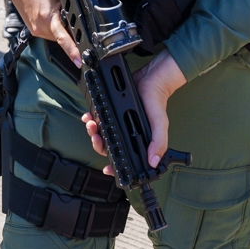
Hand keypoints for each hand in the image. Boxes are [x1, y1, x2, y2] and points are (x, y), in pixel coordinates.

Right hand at [0, 0, 79, 67]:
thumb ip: (69, 6)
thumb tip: (81, 18)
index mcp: (48, 17)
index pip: (63, 38)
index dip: (72, 51)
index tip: (79, 61)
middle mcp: (40, 27)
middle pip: (62, 39)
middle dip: (72, 35)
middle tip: (79, 25)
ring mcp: (35, 30)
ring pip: (56, 37)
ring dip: (63, 31)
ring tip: (61, 13)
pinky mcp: (33, 30)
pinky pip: (50, 34)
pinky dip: (55, 29)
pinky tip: (54, 17)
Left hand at [83, 50, 186, 170]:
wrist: (150, 79)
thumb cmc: (156, 103)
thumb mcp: (160, 124)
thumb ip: (159, 142)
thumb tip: (153, 162)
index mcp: (136, 141)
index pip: (123, 158)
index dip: (114, 166)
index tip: (106, 169)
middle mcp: (126, 134)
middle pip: (107, 146)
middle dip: (98, 143)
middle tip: (96, 136)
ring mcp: (117, 122)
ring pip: (100, 133)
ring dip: (93, 131)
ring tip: (91, 123)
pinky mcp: (111, 110)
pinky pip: (97, 117)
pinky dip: (91, 118)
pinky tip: (89, 116)